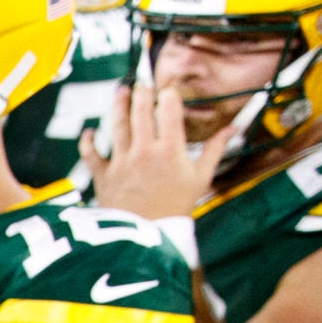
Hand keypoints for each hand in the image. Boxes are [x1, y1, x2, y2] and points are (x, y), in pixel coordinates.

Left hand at [80, 83, 228, 223]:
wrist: (149, 238)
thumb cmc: (177, 208)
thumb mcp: (201, 178)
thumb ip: (215, 149)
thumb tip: (234, 129)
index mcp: (170, 149)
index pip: (168, 109)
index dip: (168, 95)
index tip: (169, 90)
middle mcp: (144, 151)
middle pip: (140, 112)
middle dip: (142, 93)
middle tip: (143, 84)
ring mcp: (121, 163)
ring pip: (116, 126)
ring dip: (118, 105)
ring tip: (121, 90)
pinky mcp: (104, 176)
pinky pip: (91, 155)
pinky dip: (87, 142)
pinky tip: (89, 131)